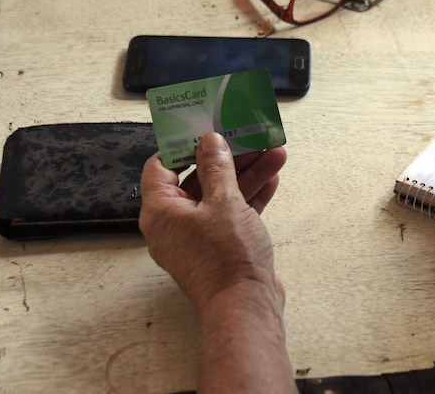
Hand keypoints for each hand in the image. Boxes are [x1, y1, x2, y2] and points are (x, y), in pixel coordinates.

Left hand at [139, 133, 287, 312]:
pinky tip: (273, 179)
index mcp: (160, 212)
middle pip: (197, 179)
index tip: (205, 129)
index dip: (182, 146)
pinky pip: (232, 214)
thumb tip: (209, 141)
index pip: (160, 167)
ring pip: (220, 196)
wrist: (246, 305)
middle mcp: (174, 224)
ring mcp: (198, 238)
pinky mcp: (220, 248)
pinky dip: (250, 197)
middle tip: (249, 137)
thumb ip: (217, 167)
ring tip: (274, 153)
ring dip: (246, 174)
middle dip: (227, 158)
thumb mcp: (224, 202)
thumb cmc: (227, 256)